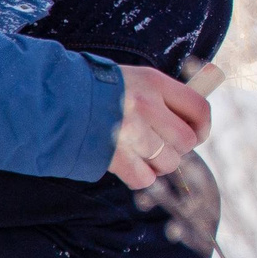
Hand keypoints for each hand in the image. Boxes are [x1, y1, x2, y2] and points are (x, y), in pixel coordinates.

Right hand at [108, 65, 213, 189]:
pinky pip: (145, 179)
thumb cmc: (98, 90)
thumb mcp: (133, 79)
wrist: (54, 100)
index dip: (203, 126)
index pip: (199, 108)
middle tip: (161, 144)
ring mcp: (130, 132)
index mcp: (153, 82)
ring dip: (159, 163)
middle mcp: (145, 106)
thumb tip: (194, 117)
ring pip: (169, 163)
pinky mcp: (115, 156)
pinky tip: (129, 164)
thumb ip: (163, 96)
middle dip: (177, 148)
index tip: (196, 133)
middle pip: (186, 141)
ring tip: (140, 152)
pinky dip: (141, 176)